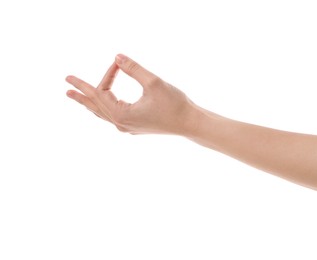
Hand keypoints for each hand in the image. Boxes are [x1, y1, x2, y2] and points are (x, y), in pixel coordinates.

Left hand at [66, 54, 198, 134]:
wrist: (190, 124)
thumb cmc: (175, 104)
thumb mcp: (154, 83)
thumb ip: (134, 69)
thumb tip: (117, 56)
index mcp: (121, 114)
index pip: (104, 91)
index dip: (108, 74)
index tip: (118, 62)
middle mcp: (120, 124)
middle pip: (95, 105)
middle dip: (81, 92)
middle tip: (66, 83)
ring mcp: (127, 128)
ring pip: (102, 113)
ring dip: (89, 103)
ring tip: (75, 96)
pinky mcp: (135, 128)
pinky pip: (112, 117)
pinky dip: (103, 109)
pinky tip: (101, 109)